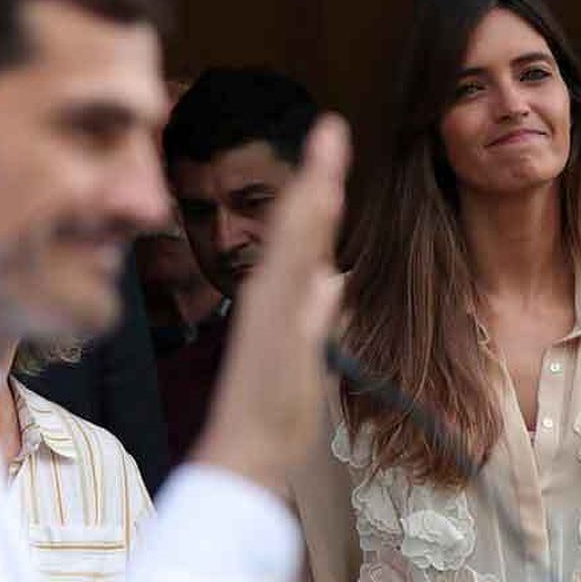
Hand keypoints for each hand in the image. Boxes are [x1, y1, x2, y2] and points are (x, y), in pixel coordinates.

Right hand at [194, 116, 349, 493]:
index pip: (306, 237)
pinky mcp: (269, 319)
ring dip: (312, 188)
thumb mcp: (309, 353)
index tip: (334, 150)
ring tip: (330, 142)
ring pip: (293, 236)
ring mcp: (268, 304)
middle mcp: (270, 294)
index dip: (320, 194)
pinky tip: (316, 200)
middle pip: (298, 225)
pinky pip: (289, 266)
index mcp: (281, 300)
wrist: (246, 453)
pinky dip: (301, 230)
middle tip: (333, 128)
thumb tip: (333, 280)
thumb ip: (318, 314)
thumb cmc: (273, 414)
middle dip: (317, 175)